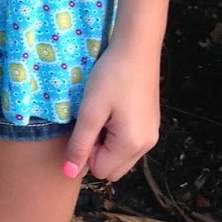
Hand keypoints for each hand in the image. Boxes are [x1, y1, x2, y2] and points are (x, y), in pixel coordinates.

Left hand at [62, 42, 160, 182]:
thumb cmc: (111, 76)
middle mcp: (146, 146)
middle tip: (95, 121)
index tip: (88, 124)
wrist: (137, 48)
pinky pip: (130, 144)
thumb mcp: (90, 110)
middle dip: (98, 152)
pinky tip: (115, 110)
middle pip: (113, 169)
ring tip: (104, 114)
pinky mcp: (152, 124)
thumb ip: (79, 145)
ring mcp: (152, 135)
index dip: (87, 152)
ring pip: (121, 157)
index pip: (100, 170)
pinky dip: (118, 136)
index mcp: (132, 145)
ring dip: (107, 144)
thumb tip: (69, 174)